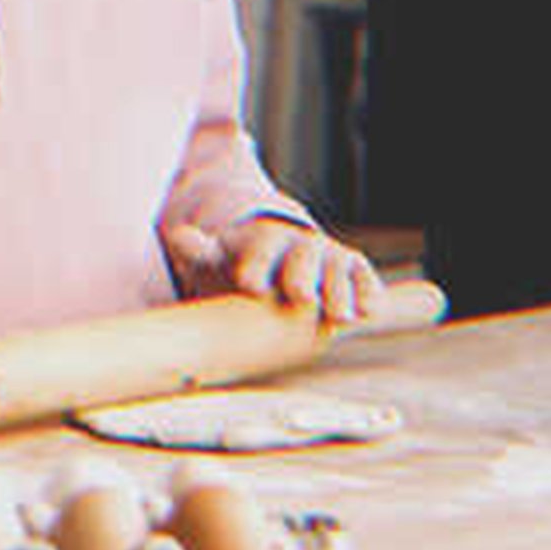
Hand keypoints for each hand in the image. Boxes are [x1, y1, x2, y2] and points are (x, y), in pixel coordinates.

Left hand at [162, 218, 386, 323]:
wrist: (279, 268)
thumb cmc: (242, 269)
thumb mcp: (215, 262)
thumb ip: (198, 252)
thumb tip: (180, 235)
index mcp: (266, 238)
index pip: (262, 246)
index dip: (257, 263)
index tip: (250, 285)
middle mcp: (302, 243)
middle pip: (305, 254)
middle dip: (302, 273)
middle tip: (298, 296)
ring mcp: (331, 256)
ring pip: (339, 268)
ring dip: (340, 290)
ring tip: (339, 315)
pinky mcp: (354, 271)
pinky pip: (365, 279)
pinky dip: (369, 294)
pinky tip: (370, 313)